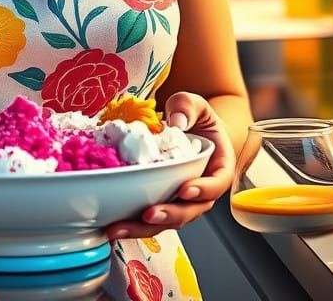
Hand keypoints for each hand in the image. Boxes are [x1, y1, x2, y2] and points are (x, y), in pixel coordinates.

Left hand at [105, 92, 235, 240]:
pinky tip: (113, 225)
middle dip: (169, 215)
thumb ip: (188, 108)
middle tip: (148, 214)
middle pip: (190, 210)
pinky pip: (151, 218)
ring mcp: (182, 200)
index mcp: (219, 168)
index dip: (203, 190)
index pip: (216, 184)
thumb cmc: (197, 118)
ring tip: (120, 227)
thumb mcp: (196, 105)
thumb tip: (175, 122)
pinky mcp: (163, 202)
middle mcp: (202, 191)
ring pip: (168, 220)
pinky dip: (133, 223)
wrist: (190, 128)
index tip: (185, 189)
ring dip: (144, 227)